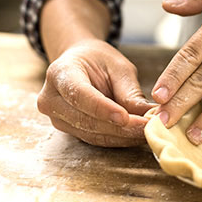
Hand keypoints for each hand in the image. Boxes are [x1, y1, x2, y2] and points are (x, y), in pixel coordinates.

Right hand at [37, 39, 154, 146]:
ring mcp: (57, 118)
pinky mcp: (69, 131)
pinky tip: (137, 135)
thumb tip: (149, 114)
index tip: (125, 117)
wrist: (80, 65)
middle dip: (120, 127)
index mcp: (60, 73)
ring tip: (148, 132)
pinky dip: (119, 139)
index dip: (102, 108)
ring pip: (93, 134)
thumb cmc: (99, 61)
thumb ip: (129, 91)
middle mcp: (52, 99)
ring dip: (123, 137)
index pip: (79, 94)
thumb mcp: (118, 67)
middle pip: (86, 120)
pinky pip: (96, 139)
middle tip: (149, 127)